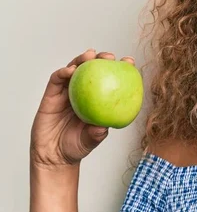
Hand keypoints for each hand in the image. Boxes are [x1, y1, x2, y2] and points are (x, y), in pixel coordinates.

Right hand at [30, 49, 135, 168]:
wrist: (53, 155)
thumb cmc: (75, 146)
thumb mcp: (91, 140)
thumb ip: (96, 134)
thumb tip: (103, 127)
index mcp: (98, 100)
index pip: (110, 81)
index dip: (120, 70)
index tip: (129, 62)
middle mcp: (84, 93)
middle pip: (93, 70)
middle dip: (102, 59)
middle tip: (109, 57)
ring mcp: (67, 92)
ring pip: (75, 69)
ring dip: (82, 59)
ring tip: (90, 55)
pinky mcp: (51, 94)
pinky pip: (57, 79)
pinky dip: (63, 72)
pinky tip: (71, 70)